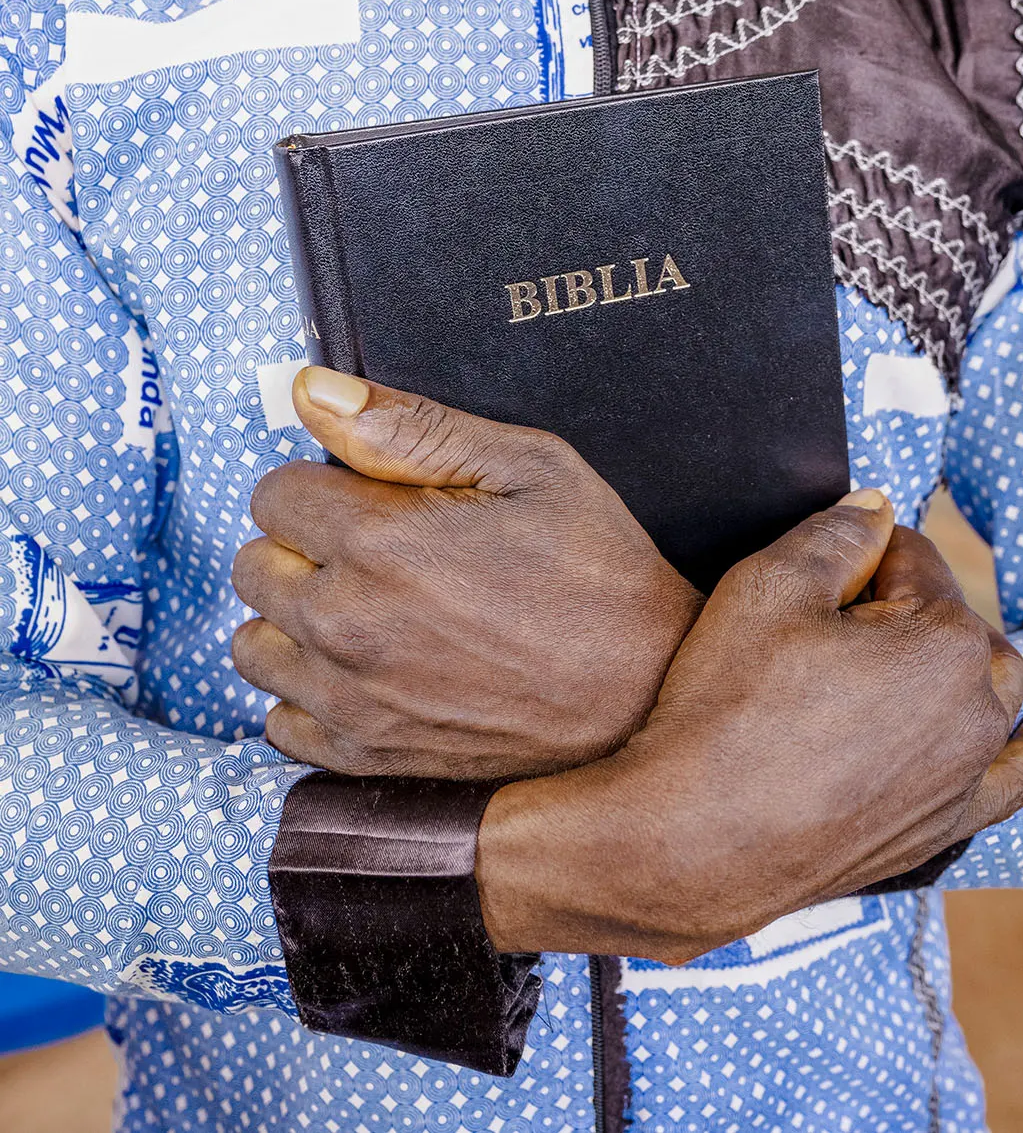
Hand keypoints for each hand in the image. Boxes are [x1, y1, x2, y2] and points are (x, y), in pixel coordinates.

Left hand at [231, 367, 701, 777]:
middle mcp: (346, 625)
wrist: (646, 695)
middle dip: (301, 545)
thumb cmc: (597, 570)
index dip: (324, 482)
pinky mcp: (363, 757)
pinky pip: (278, 721)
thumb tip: (307, 389)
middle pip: (253, 565)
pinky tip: (366, 670)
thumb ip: (407, 425)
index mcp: (378, 542)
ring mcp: (349, 700)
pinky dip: (308, 692)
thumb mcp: (527, 466)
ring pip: (252, 644)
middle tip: (376, 549)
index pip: (273, 492)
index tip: (372, 496)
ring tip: (367, 608)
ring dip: (293, 620)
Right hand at [477, 493, 1022, 961]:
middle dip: (905, 605)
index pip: (911, 558)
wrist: (693, 840)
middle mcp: (978, 710)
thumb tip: (878, 506)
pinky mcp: (946, 828)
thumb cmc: (725, 703)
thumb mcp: (768, 583)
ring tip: (906, 651)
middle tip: (827, 622)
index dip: (852, 554)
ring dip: (958, 661)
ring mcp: (968, 777)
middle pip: (956, 621)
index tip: (806, 578)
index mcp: (946, 639)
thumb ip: (837, 530)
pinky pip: (1014, 779)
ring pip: (992, 691)